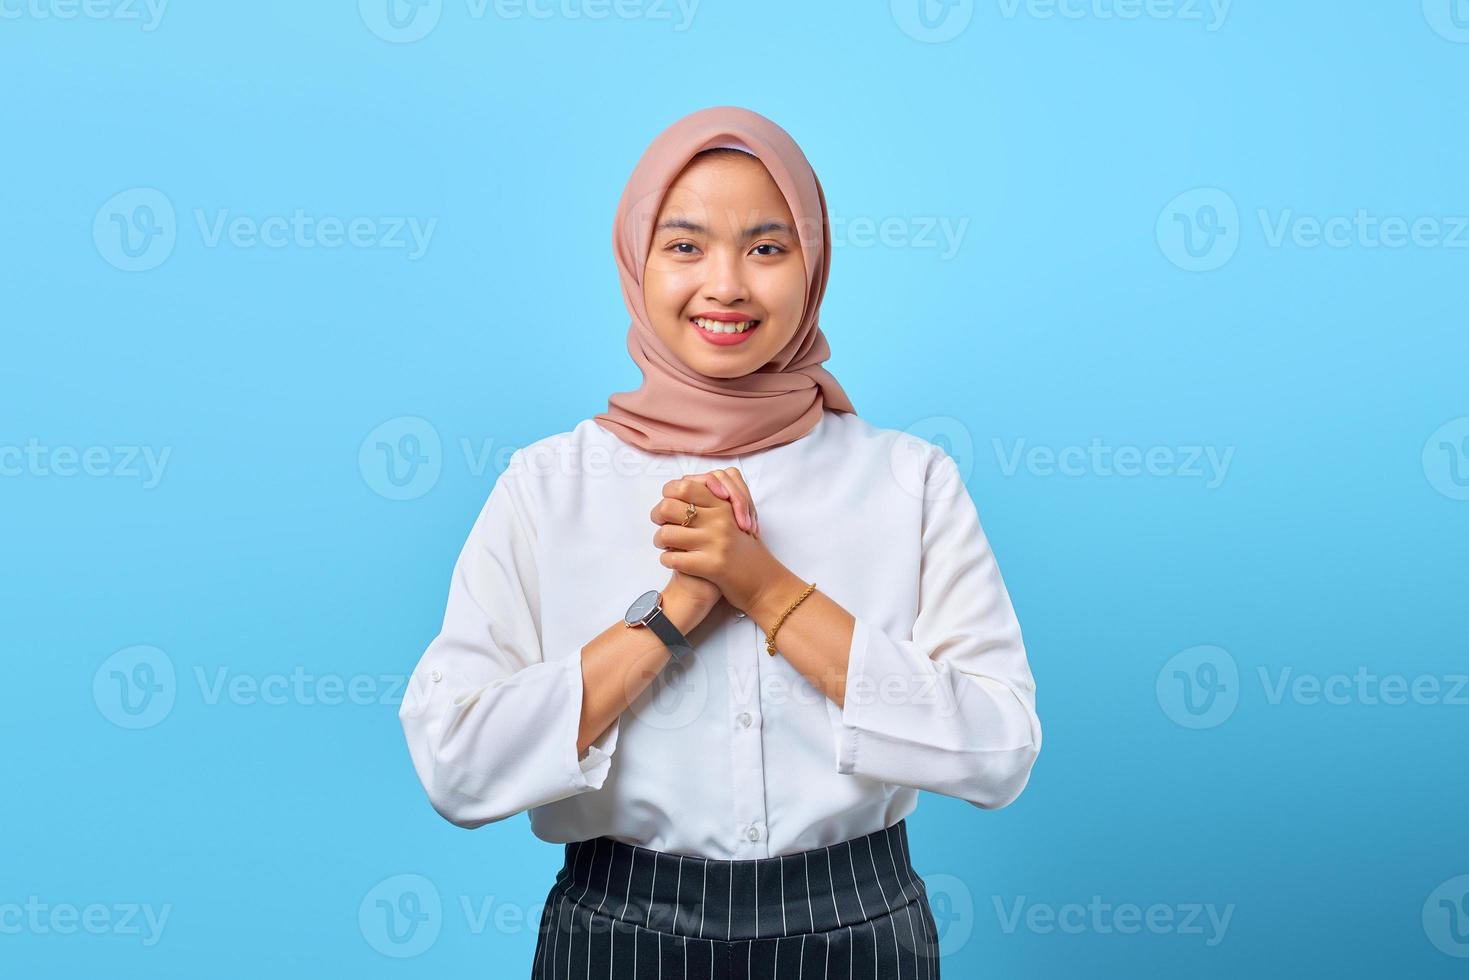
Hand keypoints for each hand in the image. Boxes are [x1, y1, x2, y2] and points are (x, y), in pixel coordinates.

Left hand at [650, 472, 783, 613]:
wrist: (763, 582)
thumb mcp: (734, 516)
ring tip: (666, 545)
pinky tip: (673, 561)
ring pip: (666, 533)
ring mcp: (717, 542)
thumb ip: (712, 500)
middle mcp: (720, 519)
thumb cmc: (743, 549)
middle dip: (658, 516)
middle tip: (662, 524)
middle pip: (668, 506)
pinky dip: (667, 560)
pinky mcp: (713, 566)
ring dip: (660, 540)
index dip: (668, 494)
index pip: (683, 486)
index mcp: (724, 504)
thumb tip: (679, 487)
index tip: (671, 506)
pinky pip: (673, 558)